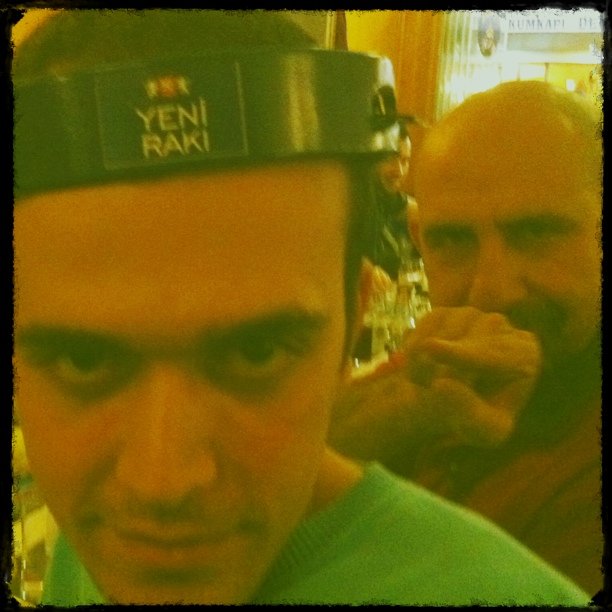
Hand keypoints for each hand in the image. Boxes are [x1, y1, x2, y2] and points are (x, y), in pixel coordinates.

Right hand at [402, 306, 541, 445]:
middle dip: (439, 370)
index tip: (429, 348)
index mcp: (524, 354)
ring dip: (423, 365)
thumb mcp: (482, 430)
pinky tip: (417, 370)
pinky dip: (412, 352)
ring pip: (439, 335)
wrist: (451, 402)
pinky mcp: (443, 313)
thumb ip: (470, 413)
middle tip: (423, 389)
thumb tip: (441, 385)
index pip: (492, 354)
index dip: (459, 354)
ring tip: (425, 387)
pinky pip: (421, 329)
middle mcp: (501, 327)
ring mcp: (470, 315)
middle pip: (464, 343)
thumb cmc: (476, 416)